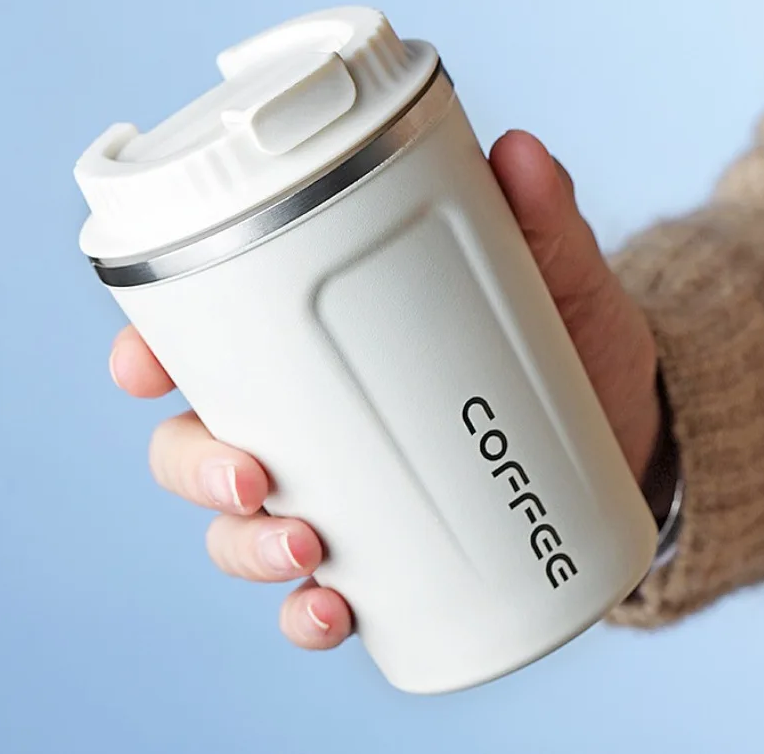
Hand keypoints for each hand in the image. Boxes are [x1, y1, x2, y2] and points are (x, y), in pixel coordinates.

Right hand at [108, 130, 660, 649]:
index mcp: (323, 343)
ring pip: (241, 527)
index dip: (152, 355)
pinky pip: (315, 593)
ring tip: (304, 545)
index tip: (142, 366)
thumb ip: (539, 217)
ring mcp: (341, 491)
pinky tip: (332, 612)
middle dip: (197, 467)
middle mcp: (312, 421)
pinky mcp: (384, 554)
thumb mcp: (553, 277)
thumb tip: (517, 151)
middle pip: (199, 446)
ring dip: (244, 547)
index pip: (208, 344)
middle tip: (249, 474)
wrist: (621, 429)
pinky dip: (307, 613)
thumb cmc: (565, 342)